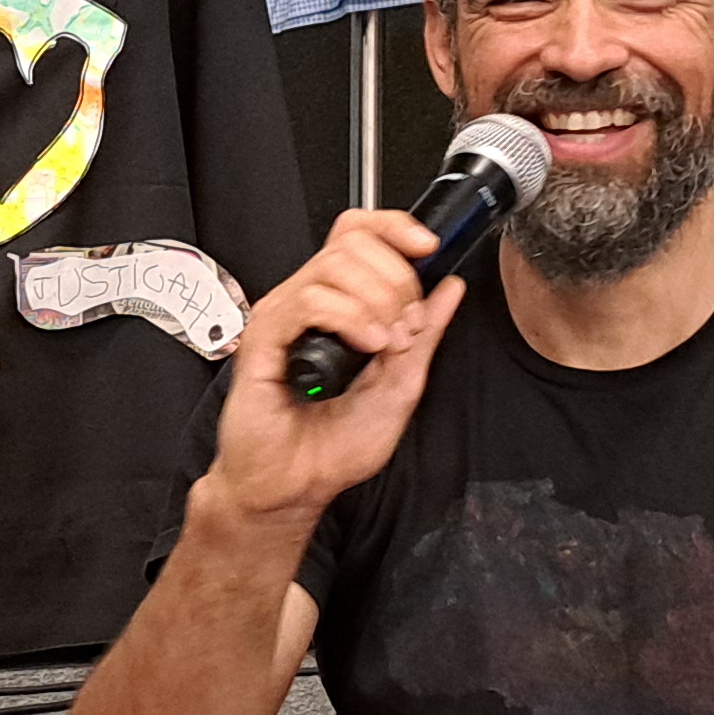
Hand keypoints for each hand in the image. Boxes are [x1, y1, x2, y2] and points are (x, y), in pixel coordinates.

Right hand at [200, 210, 462, 530]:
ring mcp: (285, 317)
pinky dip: (349, 317)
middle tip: (406, 328)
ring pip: (334, 264)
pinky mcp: (264, 337)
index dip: (395, 228)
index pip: (360, 234)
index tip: (429, 248)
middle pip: (352, 242)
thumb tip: (449, 287)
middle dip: (397, 280)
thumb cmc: (331, 448)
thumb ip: (425, 334)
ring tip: (384, 344)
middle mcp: (308, 304)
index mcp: (339, 307)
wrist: (294, 486)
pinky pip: (309, 300)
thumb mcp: (401, 386)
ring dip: (377, 301)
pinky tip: (366, 345)